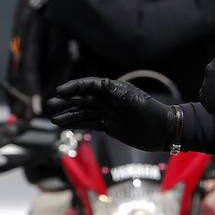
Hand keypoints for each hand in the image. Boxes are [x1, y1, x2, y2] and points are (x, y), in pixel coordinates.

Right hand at [45, 78, 175, 150]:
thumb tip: (100, 84)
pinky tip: (64, 126)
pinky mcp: (109, 126)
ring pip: (83, 112)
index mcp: (114, 89)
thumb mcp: (135, 101)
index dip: (73, 87)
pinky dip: (76, 124)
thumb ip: (117, 93)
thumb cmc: (152, 113)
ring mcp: (108, 113)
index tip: (60, 91)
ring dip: (68, 115)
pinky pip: (89, 123)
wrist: (164, 130)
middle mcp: (109, 99)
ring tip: (53, 119)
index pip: (89, 85)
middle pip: (83, 99)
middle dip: (66, 101)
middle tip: (50, 105)